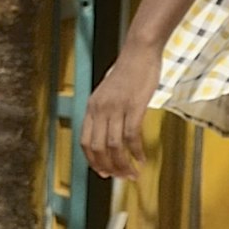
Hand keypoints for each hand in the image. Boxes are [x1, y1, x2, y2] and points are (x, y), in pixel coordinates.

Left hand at [84, 46, 162, 179]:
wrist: (139, 51)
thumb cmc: (128, 71)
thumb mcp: (108, 92)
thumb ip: (106, 110)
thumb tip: (109, 131)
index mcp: (92, 106)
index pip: (85, 141)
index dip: (93, 161)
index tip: (103, 172)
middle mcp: (100, 109)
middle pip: (98, 148)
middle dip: (108, 167)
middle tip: (120, 177)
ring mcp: (116, 108)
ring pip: (114, 146)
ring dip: (123, 164)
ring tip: (132, 174)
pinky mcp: (134, 106)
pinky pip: (132, 136)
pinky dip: (136, 151)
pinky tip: (142, 159)